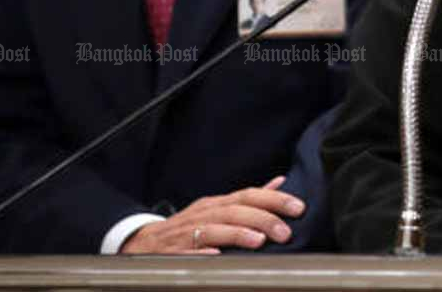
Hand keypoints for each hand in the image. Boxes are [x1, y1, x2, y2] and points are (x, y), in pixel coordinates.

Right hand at [121, 176, 305, 252]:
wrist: (142, 242)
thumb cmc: (189, 226)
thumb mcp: (218, 208)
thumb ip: (249, 198)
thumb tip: (280, 183)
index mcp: (217, 204)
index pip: (249, 195)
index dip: (274, 199)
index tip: (298, 207)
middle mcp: (204, 214)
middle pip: (235, 211)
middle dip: (262, 219)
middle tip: (285, 232)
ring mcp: (187, 233)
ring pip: (213, 230)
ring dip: (237, 234)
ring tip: (259, 241)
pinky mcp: (173, 253)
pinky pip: (188, 253)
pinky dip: (202, 254)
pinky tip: (217, 257)